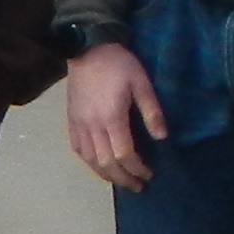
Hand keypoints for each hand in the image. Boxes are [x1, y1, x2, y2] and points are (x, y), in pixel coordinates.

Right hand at [66, 41, 166, 191]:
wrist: (87, 48)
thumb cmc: (119, 64)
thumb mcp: (142, 83)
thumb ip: (152, 111)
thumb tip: (162, 137)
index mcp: (111, 117)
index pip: (124, 154)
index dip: (137, 168)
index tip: (149, 174)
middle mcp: (92, 125)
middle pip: (106, 162)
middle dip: (123, 178)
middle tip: (137, 186)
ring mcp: (78, 124)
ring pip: (89, 160)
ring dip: (105, 174)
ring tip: (121, 181)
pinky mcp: (71, 120)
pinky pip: (77, 148)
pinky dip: (89, 162)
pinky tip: (98, 166)